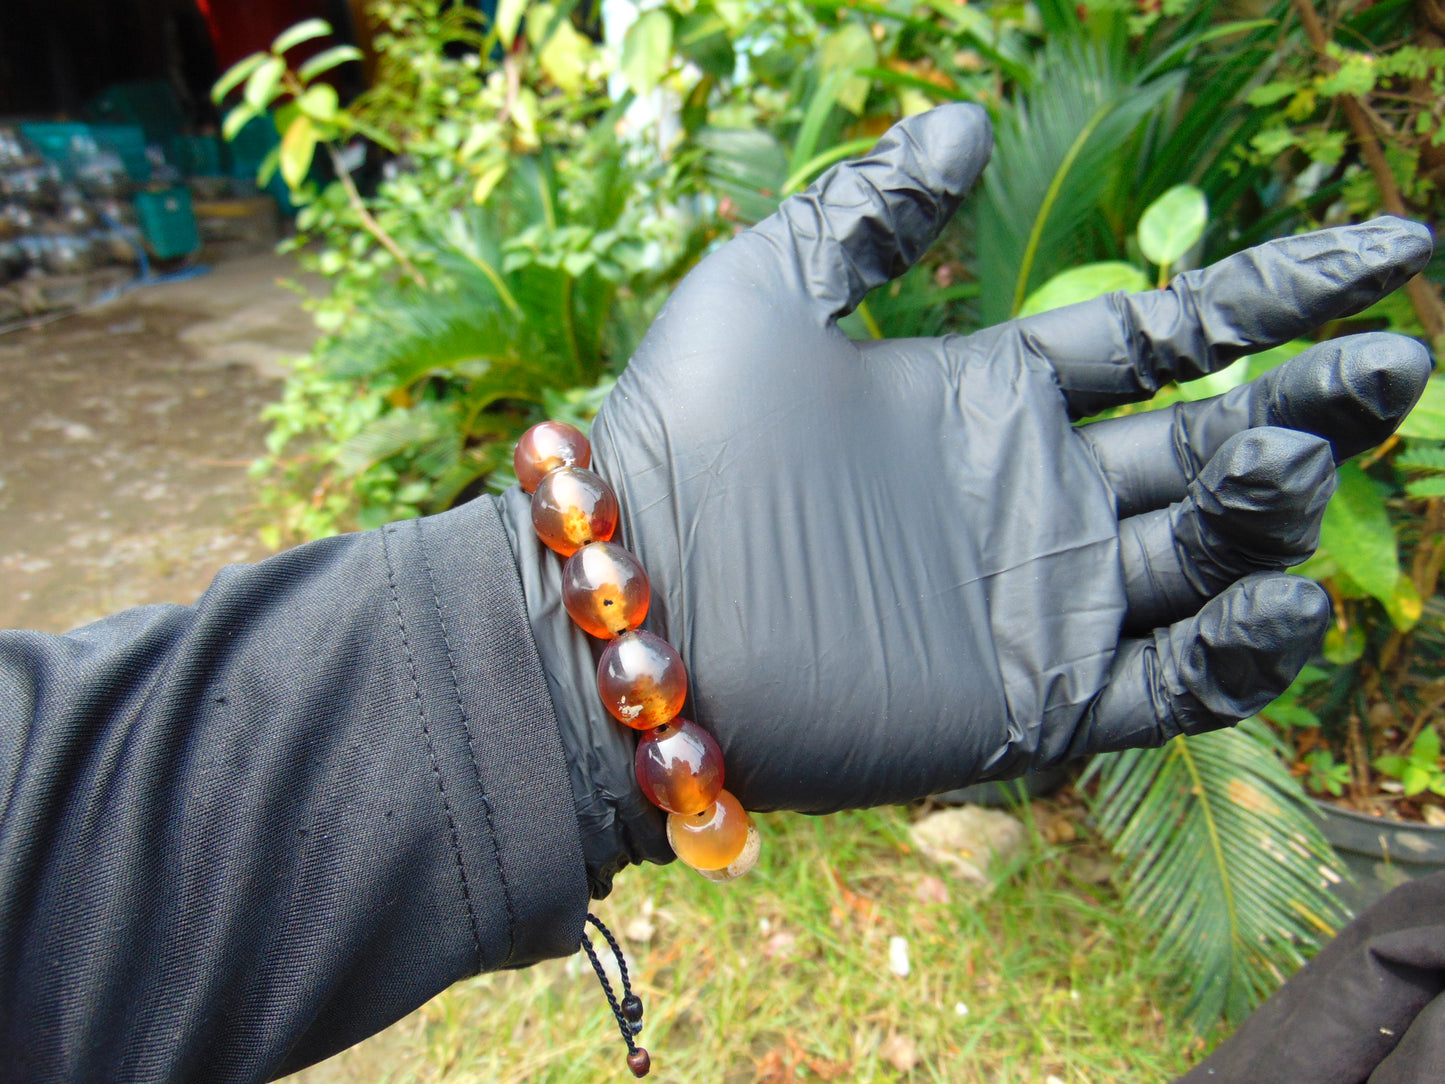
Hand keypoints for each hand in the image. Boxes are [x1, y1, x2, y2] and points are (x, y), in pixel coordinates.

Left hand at [504, 104, 1432, 877]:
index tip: (1391, 249)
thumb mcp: (767, 287)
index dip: (1279, 295)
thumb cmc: (684, 441)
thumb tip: (964, 129)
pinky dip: (1239, 652)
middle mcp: (1032, 496)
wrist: (630, 603)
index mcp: (992, 397)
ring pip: (1205, 556)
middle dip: (1311, 400)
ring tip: (1290, 454)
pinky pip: (1168, 683)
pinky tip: (1283, 596)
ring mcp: (1038, 600)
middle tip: (1395, 360)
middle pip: (1212, 444)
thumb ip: (867, 208)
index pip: (1171, 340)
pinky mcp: (1031, 702)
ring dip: (1270, 508)